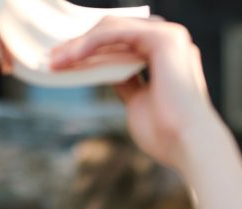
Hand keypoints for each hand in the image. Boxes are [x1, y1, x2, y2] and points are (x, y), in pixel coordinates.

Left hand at [50, 16, 221, 170]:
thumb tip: (105, 73)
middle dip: (81, 44)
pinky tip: (73, 56)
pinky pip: (117, 32)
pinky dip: (91, 43)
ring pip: (113, 29)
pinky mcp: (163, 38)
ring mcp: (169, 37)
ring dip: (81, 44)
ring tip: (57, 59)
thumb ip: (125, 83)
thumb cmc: (167, 135)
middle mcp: (170, 42)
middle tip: (53, 58)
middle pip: (115, 33)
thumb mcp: (137, 103)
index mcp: (166, 57)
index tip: (64, 63)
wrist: (189, 145)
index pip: (122, 44)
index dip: (92, 51)